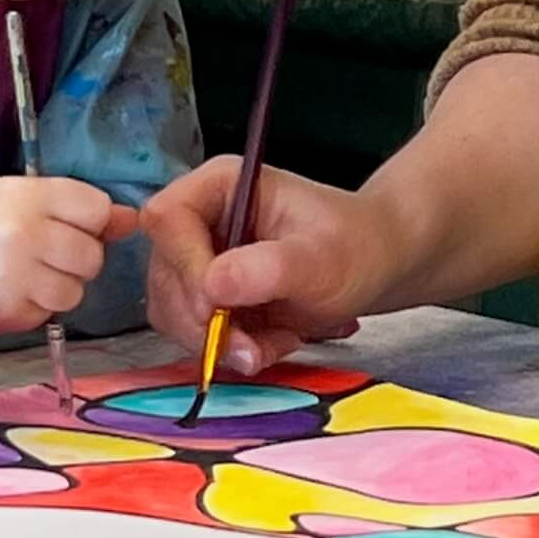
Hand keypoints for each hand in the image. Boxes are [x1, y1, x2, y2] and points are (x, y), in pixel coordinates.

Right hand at [0, 177, 138, 334]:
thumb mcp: (33, 199)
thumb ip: (83, 208)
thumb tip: (132, 220)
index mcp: (31, 196)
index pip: (97, 209)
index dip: (89, 220)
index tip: (68, 223)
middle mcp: (25, 234)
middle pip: (92, 256)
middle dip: (77, 258)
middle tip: (48, 252)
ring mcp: (17, 277)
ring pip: (75, 291)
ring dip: (60, 286)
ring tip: (31, 273)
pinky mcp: (12, 311)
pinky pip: (50, 314)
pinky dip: (39, 305)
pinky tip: (18, 290)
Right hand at [142, 157, 389, 373]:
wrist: (375, 267)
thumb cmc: (355, 246)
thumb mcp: (321, 258)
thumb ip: (269, 268)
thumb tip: (214, 285)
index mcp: (220, 187)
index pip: (168, 219)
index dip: (184, 266)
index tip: (218, 307)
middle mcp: (200, 220)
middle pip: (163, 273)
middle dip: (204, 321)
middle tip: (253, 347)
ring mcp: (200, 261)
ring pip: (172, 312)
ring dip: (220, 341)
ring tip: (275, 342)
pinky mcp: (209, 299)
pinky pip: (195, 335)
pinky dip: (232, 350)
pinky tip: (272, 343)